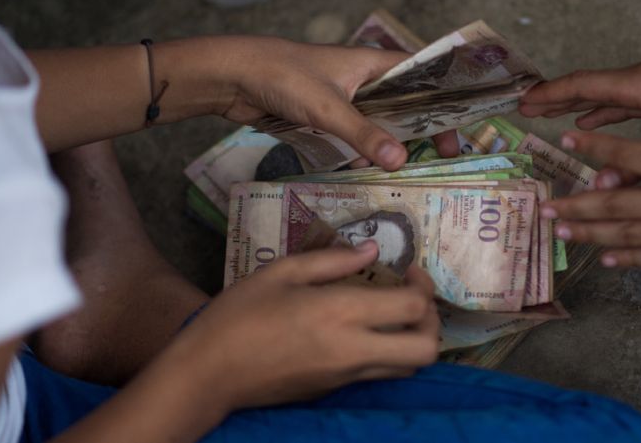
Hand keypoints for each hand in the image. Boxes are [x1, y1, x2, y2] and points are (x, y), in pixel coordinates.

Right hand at [179, 243, 439, 412]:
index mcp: (340, 313)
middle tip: (413, 298)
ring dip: (413, 341)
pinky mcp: (334, 391)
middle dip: (432, 323)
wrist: (209, 373)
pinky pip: (378, 375)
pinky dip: (386, 354)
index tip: (408, 270)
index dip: (423, 287)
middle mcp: (353, 350)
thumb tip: (371, 249)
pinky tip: (364, 332)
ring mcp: (346, 377)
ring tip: (393, 314)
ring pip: (407, 368)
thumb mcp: (280, 272)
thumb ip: (332, 260)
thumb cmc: (238, 315)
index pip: (413, 308)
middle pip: (426, 350)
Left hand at [219, 38, 456, 169]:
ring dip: (390, 143)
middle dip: (420, 130)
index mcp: (372, 62)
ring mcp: (344, 96)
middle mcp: (363, 78)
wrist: (234, 77)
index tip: (456, 132)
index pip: (422, 77)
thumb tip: (400, 161)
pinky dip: (363, 149)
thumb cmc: (283, 77)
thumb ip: (363, 134)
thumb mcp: (328, 108)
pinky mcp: (324, 114)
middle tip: (438, 159)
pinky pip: (353, 133)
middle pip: (403, 104)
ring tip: (411, 171)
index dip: (442, 102)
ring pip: (378, 121)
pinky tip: (368, 171)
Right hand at [519, 59, 640, 185]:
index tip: (524, 105)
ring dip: (576, 107)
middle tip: (525, 110)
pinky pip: (622, 103)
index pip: (584, 86)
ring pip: (604, 96)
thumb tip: (602, 189)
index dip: (552, 96)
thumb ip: (640, 166)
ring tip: (549, 119)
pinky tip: (591, 127)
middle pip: (588, 88)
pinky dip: (602, 114)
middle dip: (556, 99)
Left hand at [540, 91, 640, 270]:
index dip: (594, 145)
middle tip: (543, 207)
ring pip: (624, 233)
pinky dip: (626, 258)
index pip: (628, 153)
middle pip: (613, 201)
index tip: (565, 140)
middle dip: (575, 203)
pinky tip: (606, 260)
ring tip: (560, 232)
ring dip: (589, 232)